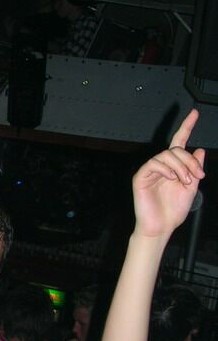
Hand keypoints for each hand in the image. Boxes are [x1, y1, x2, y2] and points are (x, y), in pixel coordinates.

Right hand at [133, 109, 204, 238]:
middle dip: (190, 160)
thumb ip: (194, 169)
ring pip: (166, 155)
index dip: (187, 127)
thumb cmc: (172, 211)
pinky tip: (172, 178)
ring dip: (181, 166)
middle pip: (176, 149)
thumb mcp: (191, 189)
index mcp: (174, 167)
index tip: (195, 113)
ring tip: (186, 181)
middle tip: (198, 176)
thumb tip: (200, 150)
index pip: (179, 143)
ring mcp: (150, 171)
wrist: (161, 227)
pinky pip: (154, 163)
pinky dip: (166, 169)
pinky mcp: (141, 177)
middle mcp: (162, 166)